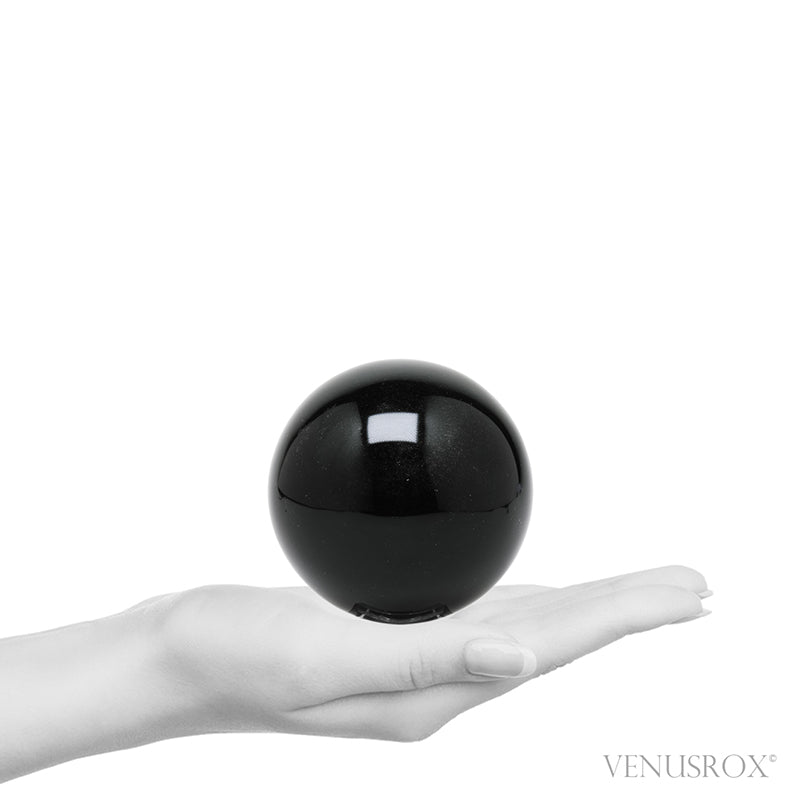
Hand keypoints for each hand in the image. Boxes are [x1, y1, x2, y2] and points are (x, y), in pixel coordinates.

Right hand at [152, 564, 710, 741]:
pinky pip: (484, 611)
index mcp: (433, 691)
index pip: (554, 648)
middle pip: (557, 638)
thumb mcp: (324, 660)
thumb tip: (521, 661)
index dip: (626, 617)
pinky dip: (532, 596)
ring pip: (528, 625)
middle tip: (693, 587)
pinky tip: (545, 592)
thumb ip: (423, 660)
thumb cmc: (238, 657)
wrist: (183, 655)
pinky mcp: (394, 633)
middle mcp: (438, 679)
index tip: (689, 593)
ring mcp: (417, 657)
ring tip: (641, 591)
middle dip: (628, 610)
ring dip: (590, 603)